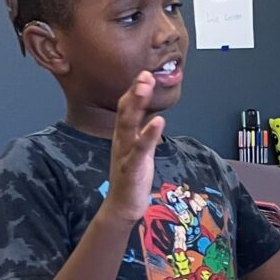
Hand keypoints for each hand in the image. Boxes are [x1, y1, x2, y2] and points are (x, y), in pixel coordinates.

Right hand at [104, 72, 163, 224]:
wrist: (122, 206)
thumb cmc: (131, 176)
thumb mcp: (137, 149)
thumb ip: (142, 131)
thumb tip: (150, 114)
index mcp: (123, 136)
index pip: (126, 108)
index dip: (134, 91)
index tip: (145, 73)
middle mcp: (121, 141)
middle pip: (125, 111)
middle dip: (135, 91)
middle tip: (144, 74)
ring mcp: (125, 153)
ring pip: (128, 125)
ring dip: (137, 104)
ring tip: (145, 87)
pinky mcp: (131, 168)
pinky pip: (140, 149)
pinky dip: (149, 134)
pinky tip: (158, 121)